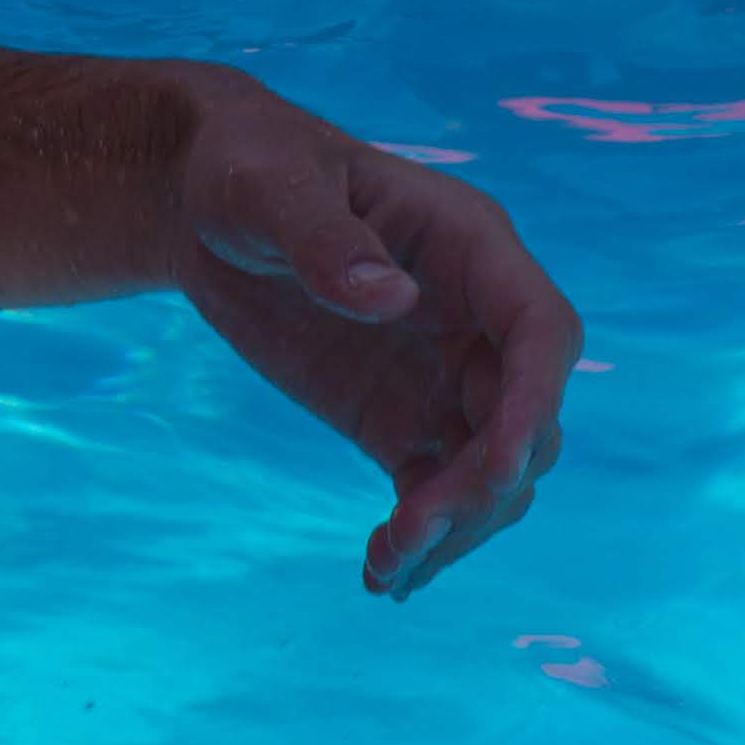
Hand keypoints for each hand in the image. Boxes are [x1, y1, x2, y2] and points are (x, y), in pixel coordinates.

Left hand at [165, 71, 577, 594]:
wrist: (204, 204)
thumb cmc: (248, 168)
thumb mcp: (271, 189)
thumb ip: (326, 240)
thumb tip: (390, 298)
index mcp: (470, 247)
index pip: (540, 331)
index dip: (535, 400)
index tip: (499, 464)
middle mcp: (475, 318)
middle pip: (525, 418)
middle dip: (485, 483)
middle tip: (411, 529)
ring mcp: (443, 376)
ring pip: (493, 472)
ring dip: (457, 527)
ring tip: (386, 567)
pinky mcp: (401, 421)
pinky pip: (436, 491)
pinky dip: (421, 538)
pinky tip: (380, 576)